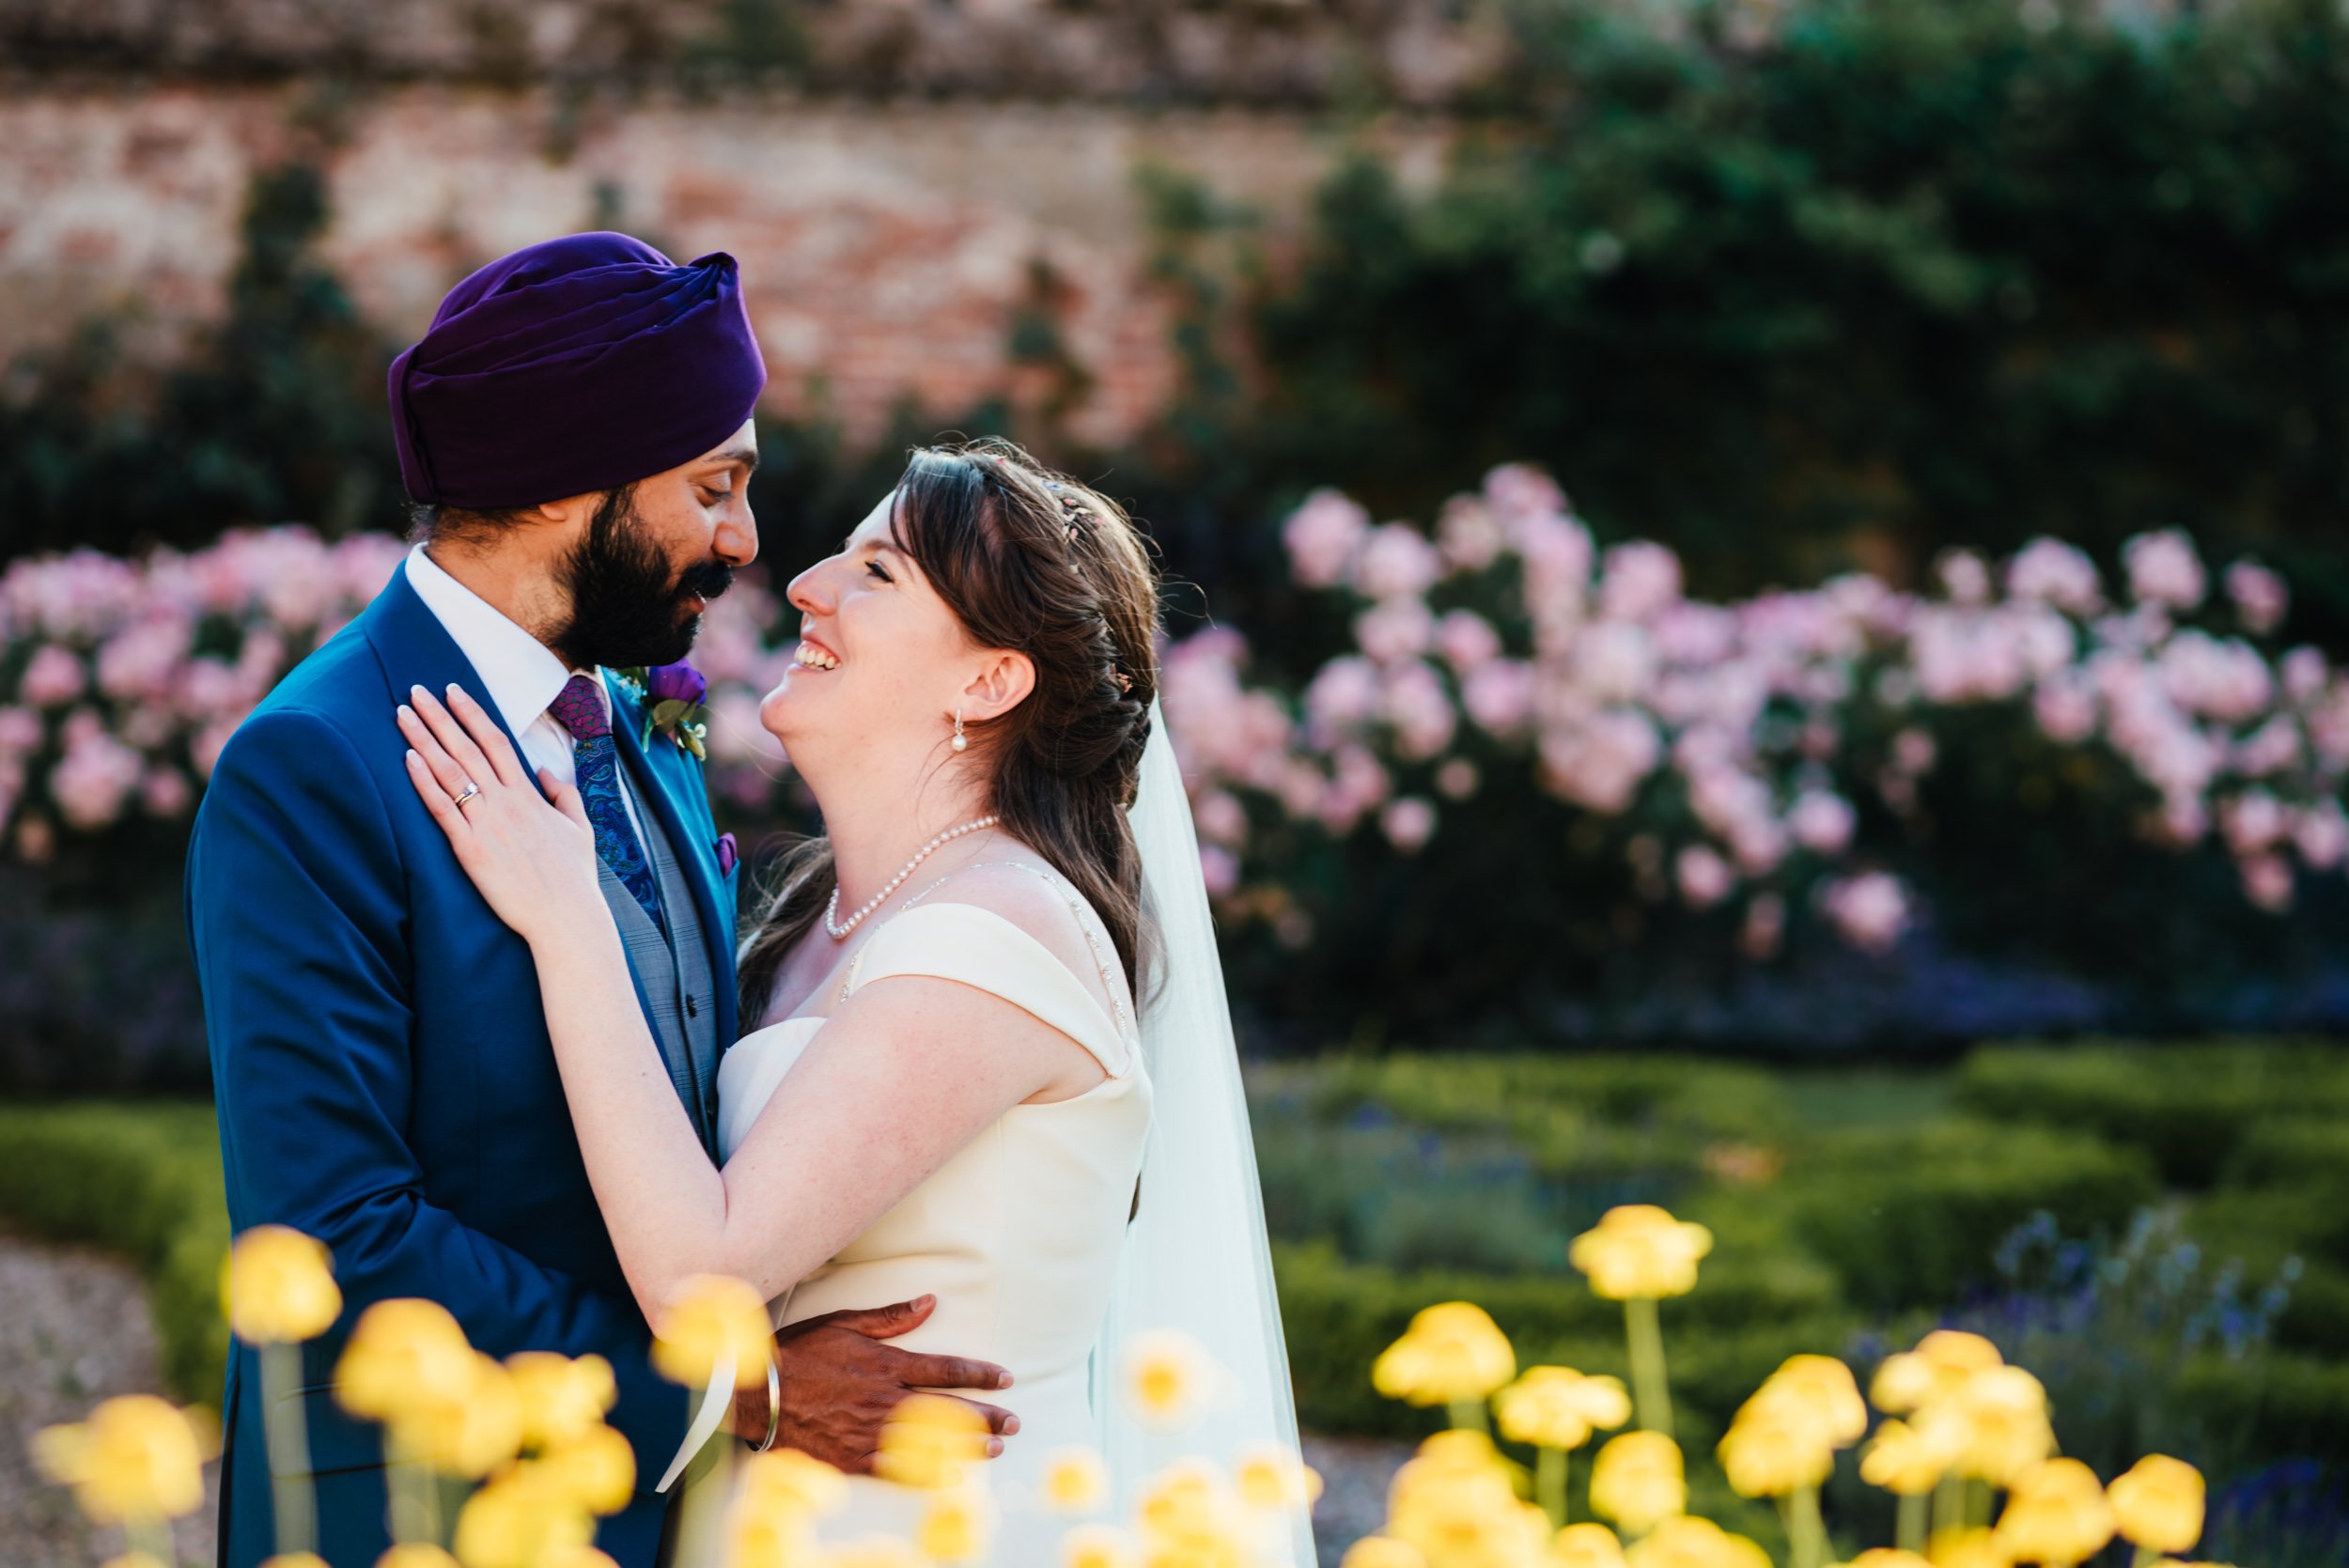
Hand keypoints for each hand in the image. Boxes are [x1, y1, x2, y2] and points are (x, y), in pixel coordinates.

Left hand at [398, 684, 601, 946]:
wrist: (567, 917)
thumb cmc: (574, 877)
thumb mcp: (580, 828)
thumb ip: (563, 794)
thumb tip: (546, 771)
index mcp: (531, 795)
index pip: (497, 741)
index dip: (472, 713)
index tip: (453, 690)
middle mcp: (506, 803)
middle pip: (467, 748)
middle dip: (440, 716)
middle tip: (416, 689)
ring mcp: (487, 825)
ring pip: (450, 772)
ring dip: (424, 739)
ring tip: (402, 714)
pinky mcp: (470, 851)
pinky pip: (442, 809)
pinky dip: (423, 782)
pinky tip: (407, 759)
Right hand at [729, 1295, 1018, 1473]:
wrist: (757, 1394)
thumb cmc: (799, 1353)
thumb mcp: (845, 1323)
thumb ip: (891, 1317)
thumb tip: (931, 1302)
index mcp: (886, 1364)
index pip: (945, 1370)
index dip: (979, 1375)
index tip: (1005, 1379)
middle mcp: (884, 1400)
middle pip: (946, 1409)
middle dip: (985, 1416)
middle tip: (1014, 1423)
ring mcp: (870, 1432)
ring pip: (930, 1443)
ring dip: (967, 1447)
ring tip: (995, 1448)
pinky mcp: (853, 1459)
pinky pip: (899, 1470)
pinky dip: (928, 1475)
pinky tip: (953, 1477)